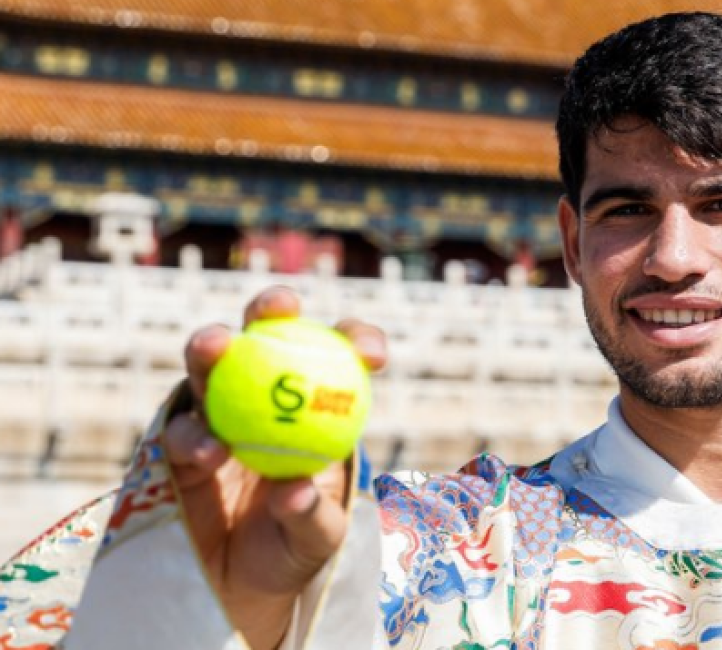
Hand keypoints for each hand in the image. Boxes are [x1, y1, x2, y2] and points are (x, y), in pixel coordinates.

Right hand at [164, 287, 386, 649]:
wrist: (239, 587)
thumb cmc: (294, 547)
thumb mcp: (317, 538)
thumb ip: (311, 516)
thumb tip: (294, 491)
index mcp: (314, 404)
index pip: (339, 356)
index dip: (357, 342)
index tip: (371, 356)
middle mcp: (263, 395)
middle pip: (264, 335)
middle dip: (270, 308)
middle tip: (279, 308)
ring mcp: (216, 414)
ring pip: (209, 365)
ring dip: (210, 346)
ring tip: (216, 347)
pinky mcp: (176, 445)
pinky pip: (182, 429)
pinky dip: (196, 434)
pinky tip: (211, 448)